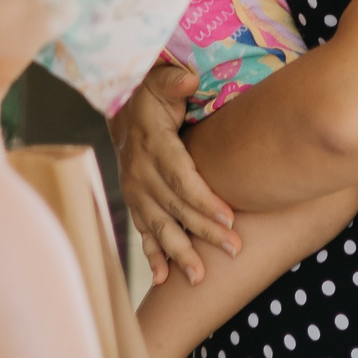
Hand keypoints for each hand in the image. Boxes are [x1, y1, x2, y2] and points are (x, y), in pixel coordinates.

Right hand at [112, 60, 238, 283]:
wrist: (123, 108)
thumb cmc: (152, 95)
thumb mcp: (160, 80)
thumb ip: (173, 81)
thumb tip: (188, 78)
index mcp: (154, 145)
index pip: (181, 177)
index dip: (204, 199)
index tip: (229, 217)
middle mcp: (141, 173)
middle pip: (176, 208)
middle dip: (205, 231)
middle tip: (234, 249)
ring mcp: (136, 191)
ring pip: (160, 227)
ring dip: (180, 253)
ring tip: (199, 276)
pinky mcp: (135, 203)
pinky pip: (144, 233)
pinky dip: (152, 256)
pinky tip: (163, 279)